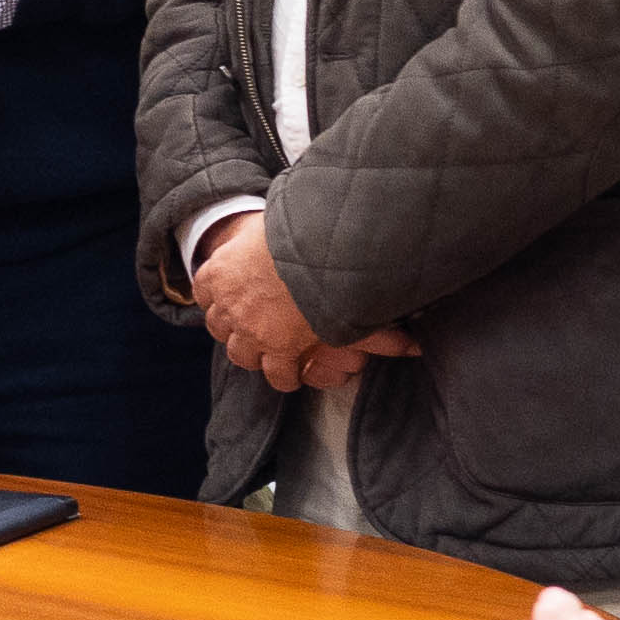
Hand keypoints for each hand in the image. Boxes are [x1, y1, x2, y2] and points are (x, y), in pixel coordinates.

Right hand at [185, 207, 418, 395]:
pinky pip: (203, 292)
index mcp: (282, 345)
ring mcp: (229, 302)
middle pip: (241, 355)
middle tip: (262, 342)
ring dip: (228, 324)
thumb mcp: (358, 316)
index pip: (276, 377)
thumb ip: (381, 337)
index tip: (289, 370)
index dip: (284, 376)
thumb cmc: (329, 281)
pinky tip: (219, 290)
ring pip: (218, 325)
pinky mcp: (216, 274)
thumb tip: (415, 351)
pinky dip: (210, 292)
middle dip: (252, 351)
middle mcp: (249, 330)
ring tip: (238, 318)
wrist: (302, 242)